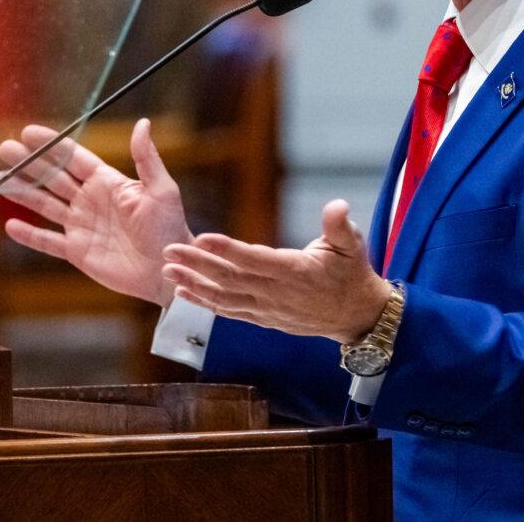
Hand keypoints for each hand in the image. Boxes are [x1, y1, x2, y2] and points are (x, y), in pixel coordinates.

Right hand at [0, 119, 191, 306]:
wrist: (168, 268)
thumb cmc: (169, 228)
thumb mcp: (161, 189)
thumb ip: (146, 158)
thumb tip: (142, 123)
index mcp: (108, 182)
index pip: (74, 158)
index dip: (52, 146)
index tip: (29, 132)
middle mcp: (90, 200)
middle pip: (53, 178)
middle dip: (29, 163)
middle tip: (5, 148)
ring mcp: (82, 225)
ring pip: (45, 205)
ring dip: (23, 192)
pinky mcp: (77, 251)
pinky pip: (48, 242)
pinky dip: (30, 235)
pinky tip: (11, 225)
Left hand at [161, 200, 391, 343]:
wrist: (355, 316)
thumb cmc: (351, 273)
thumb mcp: (352, 245)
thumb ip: (340, 225)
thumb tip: (337, 205)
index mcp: (294, 271)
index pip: (254, 260)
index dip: (228, 250)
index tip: (202, 237)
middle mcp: (276, 293)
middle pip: (230, 279)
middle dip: (198, 264)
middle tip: (169, 249)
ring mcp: (267, 309)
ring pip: (224, 298)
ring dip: (194, 284)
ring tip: (168, 269)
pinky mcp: (263, 318)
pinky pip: (228, 311)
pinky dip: (205, 302)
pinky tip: (183, 291)